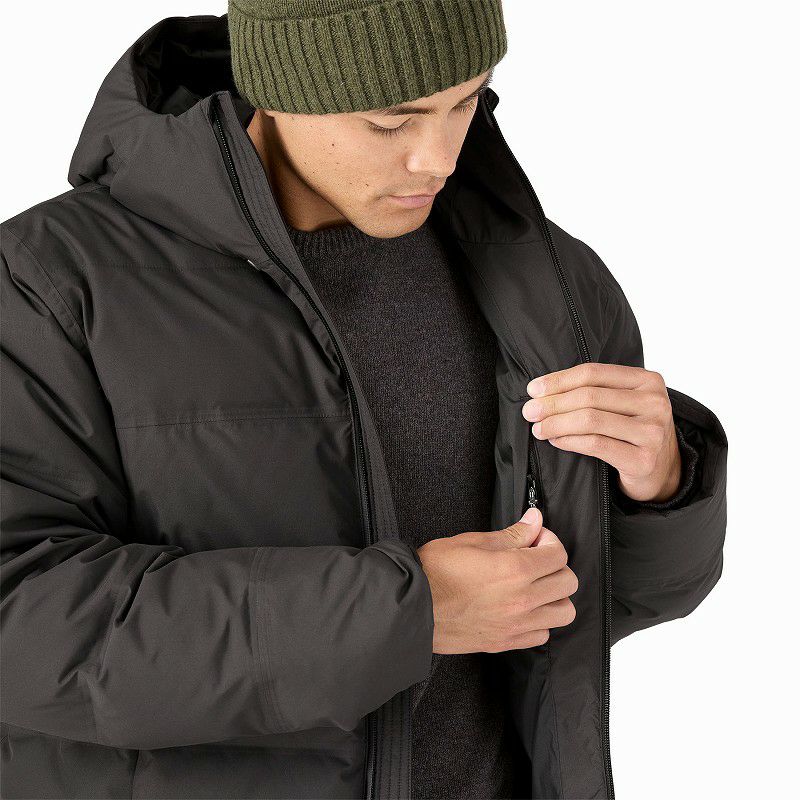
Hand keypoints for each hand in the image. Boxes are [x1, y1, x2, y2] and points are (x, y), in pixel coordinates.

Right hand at [415, 507, 578, 654]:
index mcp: (515, 570)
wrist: (412, 608)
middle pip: (568, 582)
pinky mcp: (506, 642)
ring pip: (564, 612)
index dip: (548, 540)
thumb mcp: (473, 542)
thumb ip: (511, 534)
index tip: (534, 537)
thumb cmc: (435, 572)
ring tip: (535, 586)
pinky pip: (543, 634)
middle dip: (556, 565)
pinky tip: (523, 608)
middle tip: (536, 558)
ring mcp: (517, 624)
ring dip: (555, 595)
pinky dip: (540, 620)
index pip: (558, 554)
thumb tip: (533, 521)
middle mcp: (522, 599)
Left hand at [522, 363, 681, 502]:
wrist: (661, 471)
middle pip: (589, 396)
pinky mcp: (643, 459)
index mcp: (648, 380)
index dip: (559, 380)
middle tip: (529, 411)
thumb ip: (594, 390)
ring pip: (590, 420)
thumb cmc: (634, 432)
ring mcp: (652, 432)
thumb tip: (541, 389)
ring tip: (538, 428)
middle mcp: (655, 403)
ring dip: (556, 423)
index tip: (533, 389)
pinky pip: (595, 444)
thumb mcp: (623, 403)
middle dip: (552, 403)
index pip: (593, 373)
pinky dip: (569, 441)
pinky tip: (555, 440)